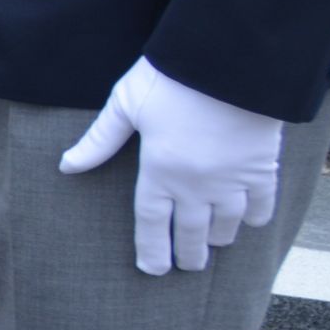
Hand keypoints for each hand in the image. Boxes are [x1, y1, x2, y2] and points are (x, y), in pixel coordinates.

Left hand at [59, 57, 288, 274]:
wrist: (230, 60)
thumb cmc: (172, 78)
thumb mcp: (125, 104)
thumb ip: (99, 140)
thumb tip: (67, 165)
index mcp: (158, 171)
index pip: (152, 223)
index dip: (153, 250)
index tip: (153, 269)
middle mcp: (196, 183)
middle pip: (192, 232)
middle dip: (189, 254)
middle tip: (188, 266)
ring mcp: (232, 178)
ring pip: (228, 223)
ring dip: (220, 238)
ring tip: (213, 246)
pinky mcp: (262, 165)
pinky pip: (262, 203)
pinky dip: (256, 216)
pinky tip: (250, 222)